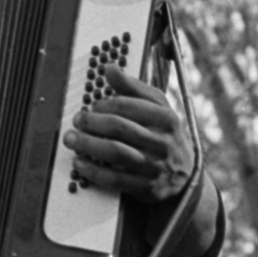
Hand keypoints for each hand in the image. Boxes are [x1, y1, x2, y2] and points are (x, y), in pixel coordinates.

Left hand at [62, 64, 194, 206]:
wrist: (186, 177)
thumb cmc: (165, 135)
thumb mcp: (157, 108)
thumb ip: (133, 88)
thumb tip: (109, 68)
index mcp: (166, 118)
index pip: (128, 106)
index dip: (104, 105)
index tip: (92, 106)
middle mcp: (163, 142)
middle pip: (120, 128)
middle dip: (92, 123)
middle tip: (77, 121)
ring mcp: (155, 166)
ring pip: (116, 152)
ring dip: (88, 145)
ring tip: (71, 139)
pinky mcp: (146, 188)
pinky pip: (115, 179)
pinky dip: (93, 170)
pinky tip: (79, 163)